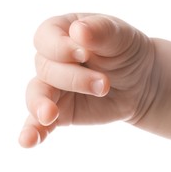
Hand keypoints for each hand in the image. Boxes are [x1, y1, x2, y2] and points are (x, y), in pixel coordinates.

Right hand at [19, 13, 156, 147]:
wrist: (142, 82)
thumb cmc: (127, 52)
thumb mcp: (121, 36)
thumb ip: (101, 30)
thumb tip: (78, 31)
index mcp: (61, 32)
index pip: (45, 38)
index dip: (59, 48)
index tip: (84, 54)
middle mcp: (51, 59)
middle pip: (44, 67)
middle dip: (73, 78)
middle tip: (104, 84)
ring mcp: (52, 86)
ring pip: (36, 94)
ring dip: (41, 105)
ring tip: (50, 115)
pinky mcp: (60, 111)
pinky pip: (39, 123)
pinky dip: (33, 131)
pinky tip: (29, 141)